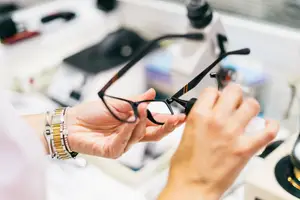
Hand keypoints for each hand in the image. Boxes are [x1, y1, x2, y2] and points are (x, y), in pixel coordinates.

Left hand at [66, 89, 185, 157]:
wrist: (73, 121)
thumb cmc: (94, 112)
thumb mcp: (119, 103)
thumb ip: (137, 100)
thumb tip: (152, 93)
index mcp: (135, 124)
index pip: (157, 124)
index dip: (169, 121)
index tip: (182, 115)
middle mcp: (132, 135)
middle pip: (154, 135)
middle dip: (166, 127)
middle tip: (176, 119)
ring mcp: (123, 144)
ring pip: (140, 136)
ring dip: (142, 122)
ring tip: (142, 109)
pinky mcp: (112, 151)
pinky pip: (123, 142)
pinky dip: (127, 131)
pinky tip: (129, 122)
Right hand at [160, 84, 278, 199]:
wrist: (192, 187)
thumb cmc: (185, 166)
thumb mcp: (184, 135)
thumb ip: (197, 120)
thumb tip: (207, 114)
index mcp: (198, 116)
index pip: (211, 91)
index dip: (215, 95)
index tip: (217, 100)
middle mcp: (217, 120)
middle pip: (234, 91)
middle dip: (234, 95)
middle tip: (233, 103)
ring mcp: (233, 133)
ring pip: (252, 105)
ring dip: (250, 107)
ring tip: (247, 114)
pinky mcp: (245, 148)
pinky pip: (268, 131)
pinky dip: (271, 126)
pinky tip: (267, 124)